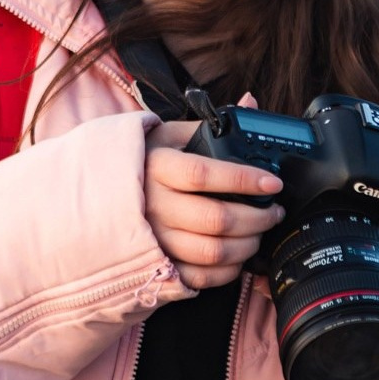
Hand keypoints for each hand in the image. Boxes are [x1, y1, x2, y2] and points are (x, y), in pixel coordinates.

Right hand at [144, 118, 284, 289]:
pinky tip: (238, 255)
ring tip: (260, 231)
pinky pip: (200, 277)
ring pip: (212, 252)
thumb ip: (212, 124)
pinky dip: (228, 271)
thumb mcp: (172, 135)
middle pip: (215, 219)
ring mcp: (154, 239)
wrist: (104, 195)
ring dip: (247, 245)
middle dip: (257, 217)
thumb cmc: (147, 162)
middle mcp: (153, 205)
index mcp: (157, 167)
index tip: (272, 182)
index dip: (243, 180)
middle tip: (274, 210)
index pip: (203, 174)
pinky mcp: (158, 265)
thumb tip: (251, 103)